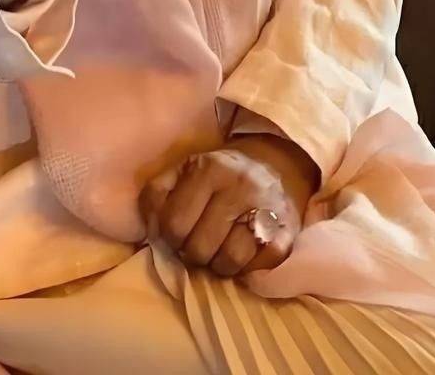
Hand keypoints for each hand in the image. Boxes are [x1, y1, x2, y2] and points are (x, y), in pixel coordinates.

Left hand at [139, 135, 318, 278]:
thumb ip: (157, 194)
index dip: (169, 238)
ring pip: (230, 260)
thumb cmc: (220, 174)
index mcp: (208, 168)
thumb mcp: (183, 170)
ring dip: (219, 266)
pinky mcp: (286, 233)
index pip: (174, 224)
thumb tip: (148, 231)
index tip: (177, 236)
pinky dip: (247, 269)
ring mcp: (266, 208)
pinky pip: (258, 268)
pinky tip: (243, 255)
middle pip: (200, 248)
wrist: (275, 164)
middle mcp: (240, 185)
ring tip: (219, 254)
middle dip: (193, 254)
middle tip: (199, 246)